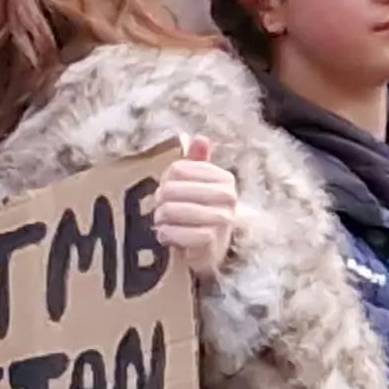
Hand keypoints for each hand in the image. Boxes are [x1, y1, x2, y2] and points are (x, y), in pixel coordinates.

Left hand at [154, 139, 239, 281]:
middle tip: (162, 210)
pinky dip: (166, 235)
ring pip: (172, 210)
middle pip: (171, 189)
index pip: (177, 169)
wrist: (211, 250)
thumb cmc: (200, 212)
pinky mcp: (212, 241)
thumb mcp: (199, 185)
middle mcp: (228, 196)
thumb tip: (200, 138)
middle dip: (160, 202)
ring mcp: (222, 219)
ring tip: (164, 223)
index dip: (165, 181)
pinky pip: (176, 232)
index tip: (168, 191)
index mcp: (224, 178)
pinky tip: (168, 236)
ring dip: (161, 219)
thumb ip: (197, 162)